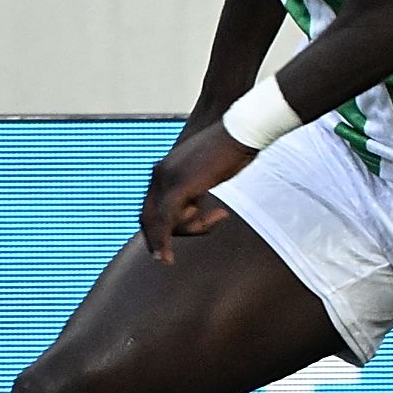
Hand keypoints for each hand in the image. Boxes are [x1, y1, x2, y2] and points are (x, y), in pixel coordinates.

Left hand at [139, 124, 257, 260]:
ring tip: (219, 214)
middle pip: (150, 218)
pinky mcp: (179, 186)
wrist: (242, 132)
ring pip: (163, 222)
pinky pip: (165, 221)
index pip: (151, 208)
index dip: (159, 230)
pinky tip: (166, 259)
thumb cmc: (231, 151)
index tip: (171, 246)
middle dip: (165, 237)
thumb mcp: (206, 173)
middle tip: (178, 252)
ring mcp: (167, 178)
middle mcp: (158, 172)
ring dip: (191, 229)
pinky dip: (163, 242)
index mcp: (163, 169)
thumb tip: (192, 208)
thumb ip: (192, 190)